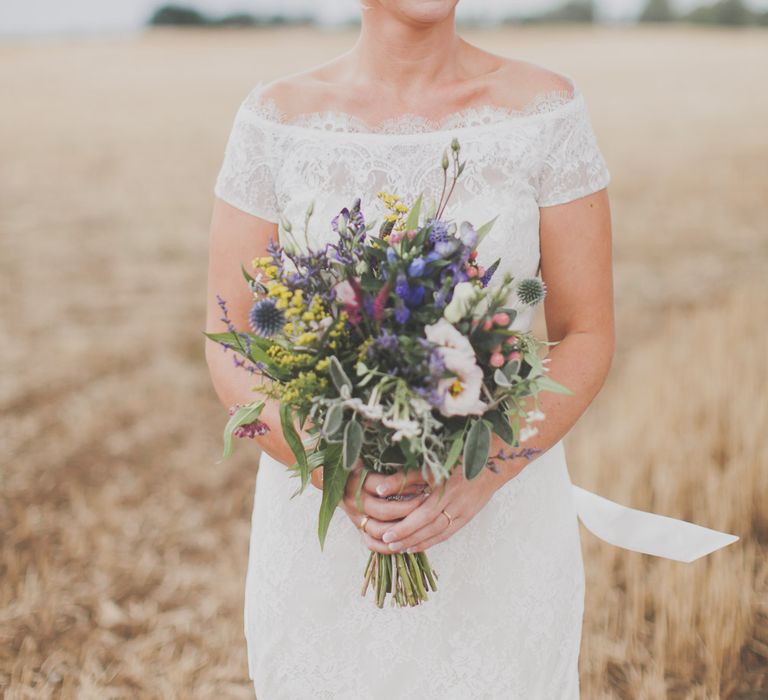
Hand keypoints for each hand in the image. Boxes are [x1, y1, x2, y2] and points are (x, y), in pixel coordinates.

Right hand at [338, 463, 430, 548]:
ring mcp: (355, 517)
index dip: (406, 486)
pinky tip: (405, 541)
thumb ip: (391, 469)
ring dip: (401, 529)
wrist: (336, 479)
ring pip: (379, 531)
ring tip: (419, 523)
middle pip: (384, 511)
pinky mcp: (357, 528)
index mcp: (357, 481)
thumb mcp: (371, 460)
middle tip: (426, 503)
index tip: (424, 484)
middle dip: (409, 509)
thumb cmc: (358, 465)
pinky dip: (388, 546)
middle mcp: (354, 501)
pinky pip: (372, 543)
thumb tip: (420, 478)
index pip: (385, 487)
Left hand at [371, 462, 511, 553]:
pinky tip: (417, 545)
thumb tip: (379, 489)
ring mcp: (464, 510)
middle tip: (388, 543)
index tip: (386, 534)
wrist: (492, 460)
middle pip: (430, 526)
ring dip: (418, 542)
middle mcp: (456, 501)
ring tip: (399, 548)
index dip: (405, 526)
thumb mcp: (430, 464)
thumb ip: (404, 477)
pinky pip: (448, 533)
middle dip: (408, 537)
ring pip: (439, 532)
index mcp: (446, 487)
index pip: (423, 513)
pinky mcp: (468, 516)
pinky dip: (432, 541)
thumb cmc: (456, 457)